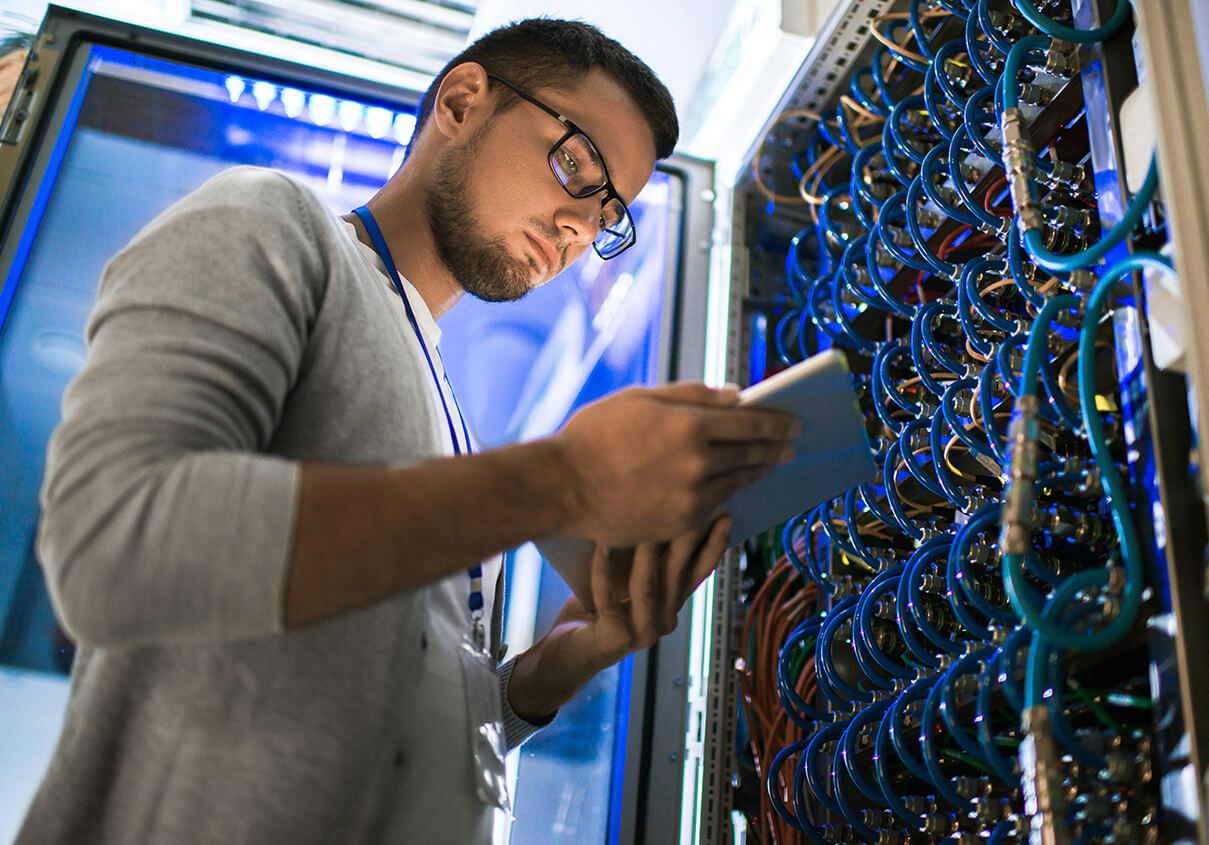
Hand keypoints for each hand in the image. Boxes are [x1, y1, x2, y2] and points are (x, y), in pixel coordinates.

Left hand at [506, 514, 732, 721]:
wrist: (564, 655)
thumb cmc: (591, 611)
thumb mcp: (622, 581)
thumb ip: (641, 560)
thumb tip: (649, 512)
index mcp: (670, 606)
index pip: (698, 574)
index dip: (713, 546)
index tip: (723, 515)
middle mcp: (663, 622)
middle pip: (677, 576)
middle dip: (684, 539)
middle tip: (688, 508)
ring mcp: (642, 634)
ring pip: (648, 587)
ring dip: (645, 552)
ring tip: (642, 521)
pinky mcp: (615, 640)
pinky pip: (609, 599)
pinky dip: (603, 571)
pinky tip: (601, 546)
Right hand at [552, 382, 796, 545]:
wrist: (562, 486)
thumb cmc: (594, 435)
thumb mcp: (640, 399)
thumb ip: (691, 395)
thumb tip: (734, 397)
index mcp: (690, 424)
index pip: (751, 422)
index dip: (777, 422)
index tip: (791, 423)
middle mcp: (698, 463)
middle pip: (751, 454)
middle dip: (774, 448)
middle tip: (789, 446)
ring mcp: (690, 497)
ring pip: (737, 483)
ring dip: (756, 472)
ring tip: (766, 465)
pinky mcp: (679, 524)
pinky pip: (714, 506)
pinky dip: (727, 494)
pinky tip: (733, 488)